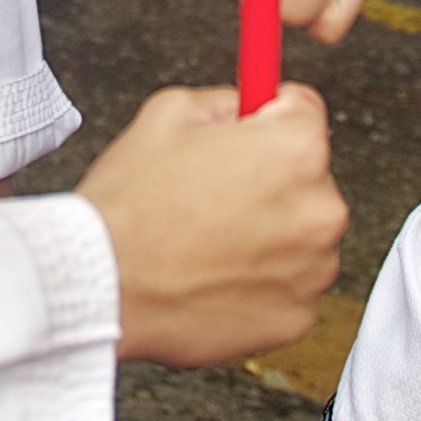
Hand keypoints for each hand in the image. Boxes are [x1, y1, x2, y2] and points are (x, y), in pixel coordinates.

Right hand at [77, 83, 348, 365]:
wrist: (102, 284)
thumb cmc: (130, 209)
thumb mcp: (168, 113)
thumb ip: (224, 103)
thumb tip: (244, 107)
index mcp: (295, 150)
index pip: (305, 111)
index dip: (267, 118)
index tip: (252, 132)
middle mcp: (319, 210)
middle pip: (307, 178)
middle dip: (269, 180)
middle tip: (214, 193)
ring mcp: (311, 270)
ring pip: (300, 237)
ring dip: (269, 235)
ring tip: (209, 239)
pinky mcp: (296, 317)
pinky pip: (289, 288)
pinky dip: (261, 284)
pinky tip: (216, 275)